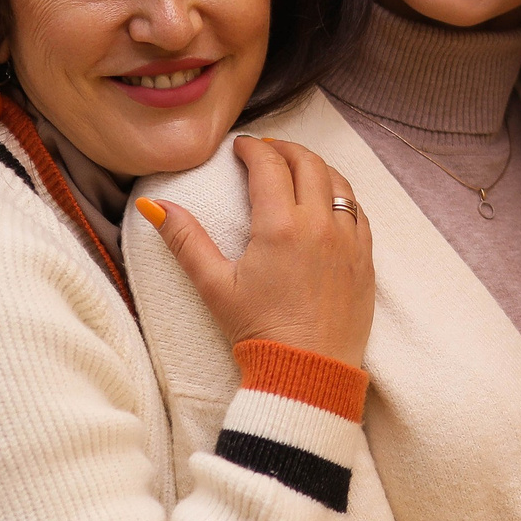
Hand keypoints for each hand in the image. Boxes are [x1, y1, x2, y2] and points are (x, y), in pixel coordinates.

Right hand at [146, 137, 374, 365]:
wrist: (308, 373)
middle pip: (308, 164)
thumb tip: (154, 206)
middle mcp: (320, 225)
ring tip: (298, 167)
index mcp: (281, 226)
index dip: (252, 149)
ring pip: (339, 184)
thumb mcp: (214, 286)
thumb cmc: (259, 331)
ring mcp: (349, 242)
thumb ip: (184, 240)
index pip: (269, 166)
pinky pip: (359, 213)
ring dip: (317, 167)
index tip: (240, 147)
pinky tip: (329, 201)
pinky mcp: (366, 260)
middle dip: (285, 149)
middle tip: (266, 150)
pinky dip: (342, 196)